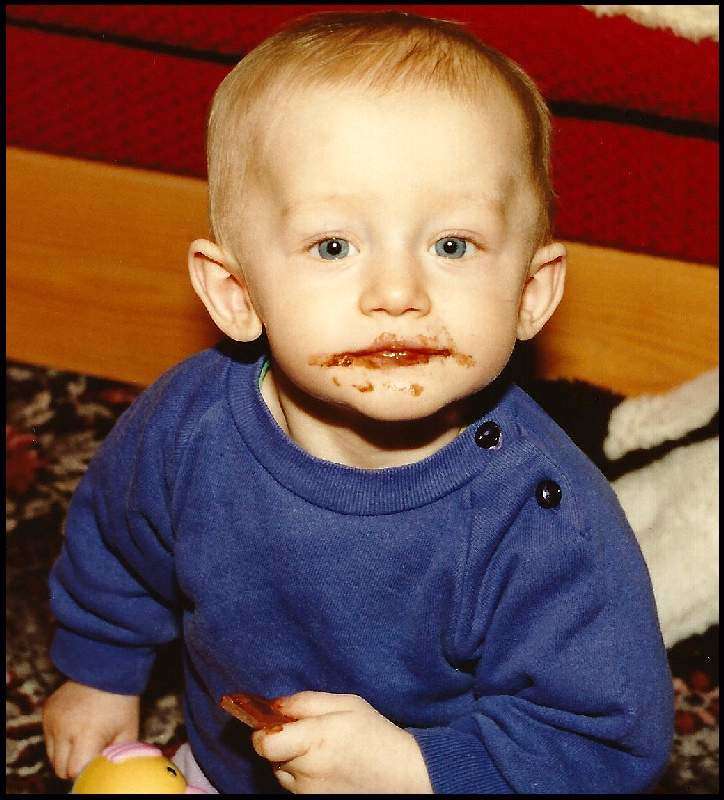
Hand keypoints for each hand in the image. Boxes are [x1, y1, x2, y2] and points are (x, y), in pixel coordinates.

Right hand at [42, 680, 139, 779]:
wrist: (108, 668)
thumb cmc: (122, 702)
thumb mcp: (128, 731)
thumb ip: (115, 756)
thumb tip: (104, 772)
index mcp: (88, 734)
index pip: (75, 771)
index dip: (85, 770)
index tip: (96, 761)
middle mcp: (65, 728)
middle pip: (60, 767)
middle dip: (74, 765)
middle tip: (91, 751)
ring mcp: (53, 719)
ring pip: (52, 755)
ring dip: (65, 752)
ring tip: (85, 735)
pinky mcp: (46, 711)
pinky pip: (48, 737)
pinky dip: (59, 737)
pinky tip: (76, 723)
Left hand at [251, 691, 432, 793]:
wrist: (401, 775)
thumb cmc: (374, 734)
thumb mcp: (345, 704)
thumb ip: (305, 702)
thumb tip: (273, 704)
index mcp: (314, 740)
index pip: (264, 743)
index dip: (263, 729)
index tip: (275, 720)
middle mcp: (306, 771)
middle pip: (270, 756)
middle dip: (282, 741)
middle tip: (308, 732)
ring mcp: (309, 793)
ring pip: (281, 772)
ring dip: (291, 759)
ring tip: (321, 750)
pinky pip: (294, 786)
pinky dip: (302, 775)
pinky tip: (326, 766)